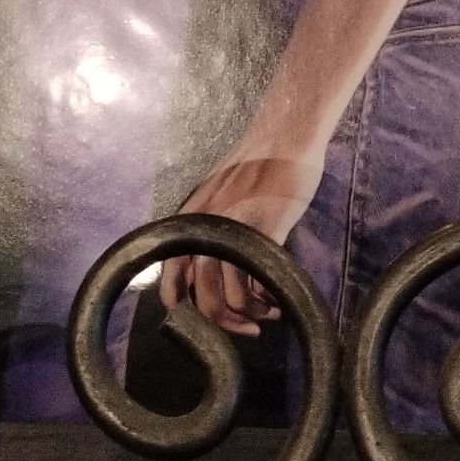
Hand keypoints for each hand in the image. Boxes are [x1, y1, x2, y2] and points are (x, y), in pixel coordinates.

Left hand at [157, 144, 324, 335]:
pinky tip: (277, 297)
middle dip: (225, 322)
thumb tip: (211, 260)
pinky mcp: (265, 230)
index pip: (171, 277)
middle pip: (202, 297)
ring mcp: (236, 229)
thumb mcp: (221, 189)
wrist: (288, 132)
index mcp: (194, 218)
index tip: (204, 316)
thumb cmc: (260, 160)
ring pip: (230, 297)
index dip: (183, 305)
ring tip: (266, 313)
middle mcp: (208, 227)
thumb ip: (213, 222)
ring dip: (249, 315)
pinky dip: (266, 299)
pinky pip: (257, 283)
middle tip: (246, 327)